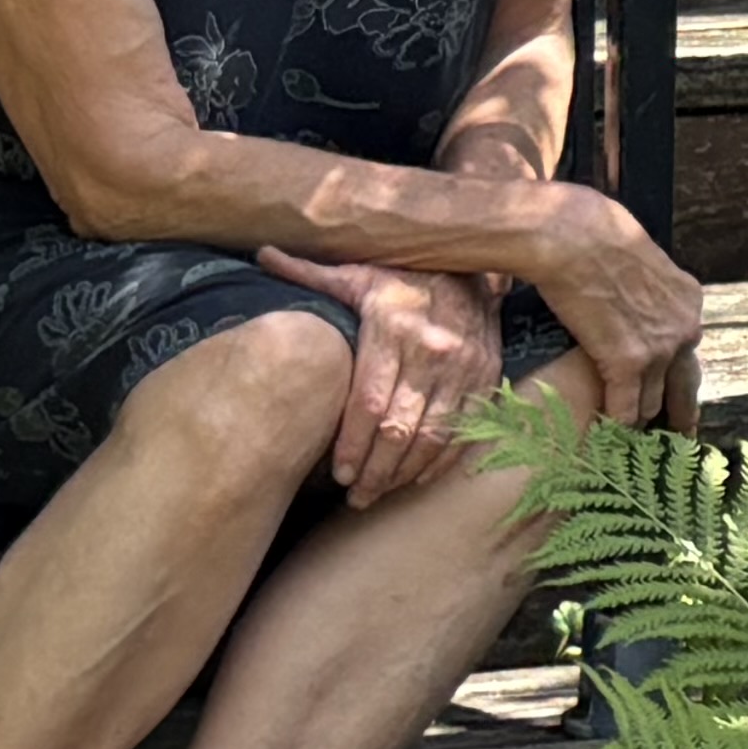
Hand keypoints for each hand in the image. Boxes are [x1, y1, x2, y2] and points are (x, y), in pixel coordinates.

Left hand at [259, 249, 505, 503]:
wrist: (475, 265)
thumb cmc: (405, 275)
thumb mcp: (357, 272)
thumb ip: (309, 273)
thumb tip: (261, 252)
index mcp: (393, 329)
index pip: (369, 401)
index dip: (352, 444)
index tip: (337, 473)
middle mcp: (432, 351)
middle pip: (400, 427)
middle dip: (376, 469)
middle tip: (355, 496)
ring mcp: (464, 368)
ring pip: (434, 434)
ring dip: (406, 471)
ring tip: (380, 492)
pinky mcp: (487, 377)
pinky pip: (465, 428)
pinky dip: (442, 458)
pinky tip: (419, 477)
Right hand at [511, 179, 706, 425]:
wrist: (572, 236)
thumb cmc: (592, 235)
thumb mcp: (638, 260)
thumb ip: (646, 289)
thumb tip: (632, 298)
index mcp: (689, 300)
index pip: (688, 353)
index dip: (677, 377)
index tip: (674, 398)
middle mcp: (685, 327)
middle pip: (686, 386)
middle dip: (680, 416)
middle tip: (678, 440)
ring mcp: (661, 348)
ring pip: (652, 403)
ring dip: (637, 422)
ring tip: (629, 446)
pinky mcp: (630, 363)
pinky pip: (626, 410)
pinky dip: (615, 427)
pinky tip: (606, 440)